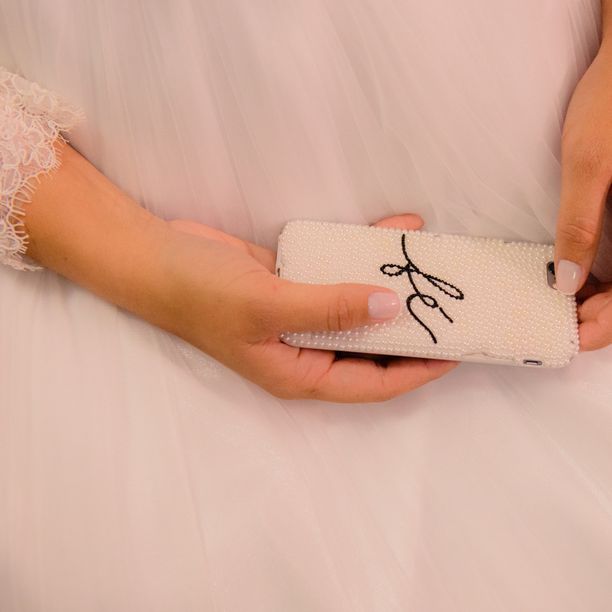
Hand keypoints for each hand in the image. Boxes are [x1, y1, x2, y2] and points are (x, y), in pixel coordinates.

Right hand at [148, 214, 457, 401]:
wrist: (151, 254)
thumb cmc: (200, 292)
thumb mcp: (270, 305)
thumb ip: (332, 307)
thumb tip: (392, 307)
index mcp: (300, 374)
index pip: (374, 382)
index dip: (420, 370)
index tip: (460, 350)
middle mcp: (305, 351)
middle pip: (375, 346)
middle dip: (415, 327)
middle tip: (458, 305)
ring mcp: (300, 316)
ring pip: (362, 305)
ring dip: (396, 284)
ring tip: (436, 262)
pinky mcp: (294, 282)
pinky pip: (342, 273)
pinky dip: (366, 255)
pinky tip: (396, 229)